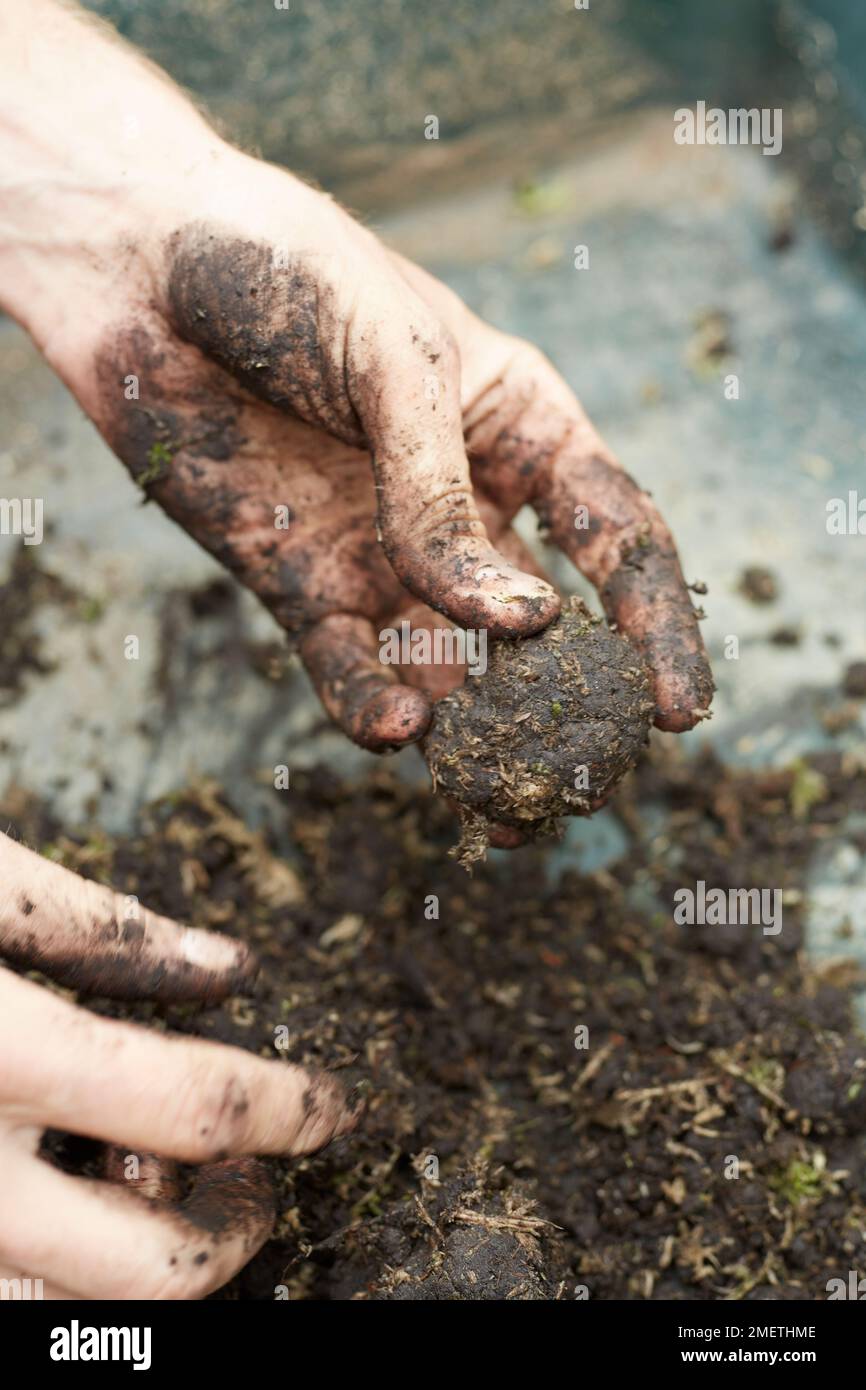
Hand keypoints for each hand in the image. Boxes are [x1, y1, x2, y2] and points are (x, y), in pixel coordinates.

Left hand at [0, 1, 712, 753]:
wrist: (134, 265)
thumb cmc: (285, 272)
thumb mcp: (393, 366)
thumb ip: (443, 499)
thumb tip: (520, 625)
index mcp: (521, 430)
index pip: (618, 539)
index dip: (656, 626)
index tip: (679, 712)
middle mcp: (465, 505)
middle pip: (543, 630)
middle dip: (570, 707)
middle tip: (587, 779)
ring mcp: (385, 553)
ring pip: (453, 669)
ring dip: (477, 736)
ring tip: (500, 795)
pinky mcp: (302, 585)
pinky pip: (350, 667)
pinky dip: (374, 708)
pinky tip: (396, 728)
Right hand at [0, 833, 356, 1298]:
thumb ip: (98, 928)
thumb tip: (226, 969)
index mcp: (1, 1049)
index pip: (189, 1107)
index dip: (286, 1108)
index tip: (331, 1104)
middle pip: (145, 1268)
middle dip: (233, 1230)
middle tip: (254, 1178)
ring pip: (65, 1311)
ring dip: (141, 1267)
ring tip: (154, 1190)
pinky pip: (7, 1296)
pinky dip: (59, 1269)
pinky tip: (70, 1199)